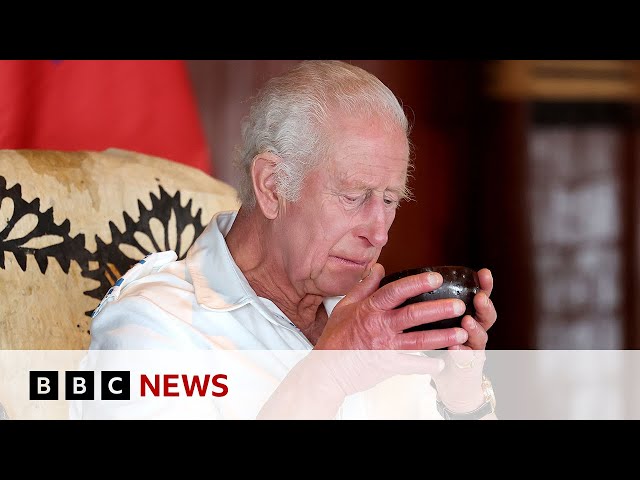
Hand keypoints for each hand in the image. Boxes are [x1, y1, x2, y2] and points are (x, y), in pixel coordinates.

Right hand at [315, 263, 469, 350]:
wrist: (327, 368)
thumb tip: (378, 267)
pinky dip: (428, 365)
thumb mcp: (345, 306)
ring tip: (463, 334)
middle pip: (413, 314)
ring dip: (442, 337)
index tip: (436, 278)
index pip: (396, 291)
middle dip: (439, 309)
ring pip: (419, 340)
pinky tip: (443, 363)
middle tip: (460, 306)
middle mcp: (380, 326)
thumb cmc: (335, 337)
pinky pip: (412, 365)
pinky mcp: (387, 365)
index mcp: (370, 309)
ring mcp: (385, 346)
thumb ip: (364, 286)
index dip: (417, 283)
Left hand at [431, 268, 496, 411]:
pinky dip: (461, 353)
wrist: (448, 378)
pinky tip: (455, 348)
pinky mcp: (468, 367)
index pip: (480, 296)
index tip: (484, 272)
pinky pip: (467, 359)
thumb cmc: (440, 343)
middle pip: (486, 316)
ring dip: (474, 329)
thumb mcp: (433, 320)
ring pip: (480, 338)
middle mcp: (475, 331)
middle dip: (485, 306)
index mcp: (469, 315)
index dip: (484, 285)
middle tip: (479, 298)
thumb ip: (427, 301)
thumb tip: (400, 276)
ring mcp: (474, 349)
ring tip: (467, 321)